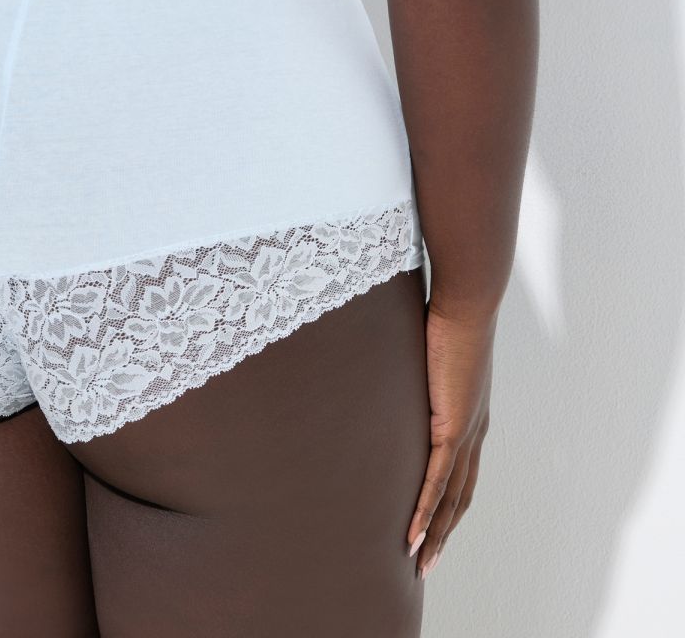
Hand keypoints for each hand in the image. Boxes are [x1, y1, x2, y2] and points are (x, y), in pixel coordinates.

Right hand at [407, 299, 493, 578]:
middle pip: (460, 497)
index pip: (461, 472)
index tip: (432, 529)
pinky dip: (425, 511)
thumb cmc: (445, 312)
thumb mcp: (427, 350)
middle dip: (443, 532)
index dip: (447, 505)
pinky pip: (438, 480)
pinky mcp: (453, 427)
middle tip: (424, 564)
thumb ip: (415, 367)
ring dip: (434, 533)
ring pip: (451, 498)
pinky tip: (412, 534)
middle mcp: (475, 430)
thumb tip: (389, 358)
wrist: (466, 302)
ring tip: (417, 563)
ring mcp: (467, 432)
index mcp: (471, 414)